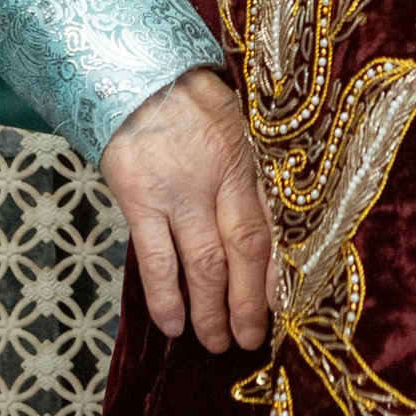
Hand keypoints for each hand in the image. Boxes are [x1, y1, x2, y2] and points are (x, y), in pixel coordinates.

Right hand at [101, 66, 273, 352]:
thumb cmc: (192, 100)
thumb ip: (252, 173)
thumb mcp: (238, 127)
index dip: (274, 276)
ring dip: (209, 311)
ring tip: (214, 343)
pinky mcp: (138, 198)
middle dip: (246, 305)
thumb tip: (272, 227)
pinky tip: (171, 324)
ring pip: (200, 265)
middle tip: (248, 342)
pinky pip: (154, 258)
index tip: (280, 311)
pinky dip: (164, 296)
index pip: (268, 230)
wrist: (136, 72)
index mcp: (247, 163)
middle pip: (239, 254)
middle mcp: (216, 181)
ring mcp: (175, 193)